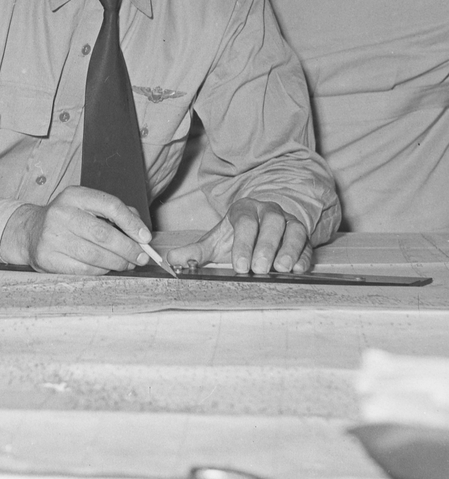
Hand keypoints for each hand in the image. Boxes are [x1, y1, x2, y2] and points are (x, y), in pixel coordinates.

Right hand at [0, 187, 152, 273]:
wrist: (30, 231)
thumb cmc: (67, 219)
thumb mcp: (86, 206)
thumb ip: (115, 213)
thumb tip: (141, 233)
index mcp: (74, 195)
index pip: (110, 205)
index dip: (132, 223)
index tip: (146, 238)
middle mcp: (61, 213)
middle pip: (104, 234)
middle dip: (128, 248)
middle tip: (141, 257)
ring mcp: (52, 236)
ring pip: (95, 255)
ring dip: (117, 263)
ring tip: (127, 264)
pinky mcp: (48, 257)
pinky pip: (84, 269)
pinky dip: (101, 271)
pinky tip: (107, 269)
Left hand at [164, 198, 312, 274]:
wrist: (260, 229)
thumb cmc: (236, 237)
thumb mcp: (215, 242)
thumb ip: (195, 251)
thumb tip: (170, 259)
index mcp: (244, 209)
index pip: (244, 221)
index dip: (243, 242)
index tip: (240, 265)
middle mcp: (268, 212)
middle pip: (271, 223)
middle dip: (265, 246)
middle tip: (259, 268)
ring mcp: (288, 222)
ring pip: (293, 230)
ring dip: (288, 249)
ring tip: (279, 269)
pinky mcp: (304, 237)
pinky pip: (307, 244)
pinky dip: (304, 257)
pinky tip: (298, 270)